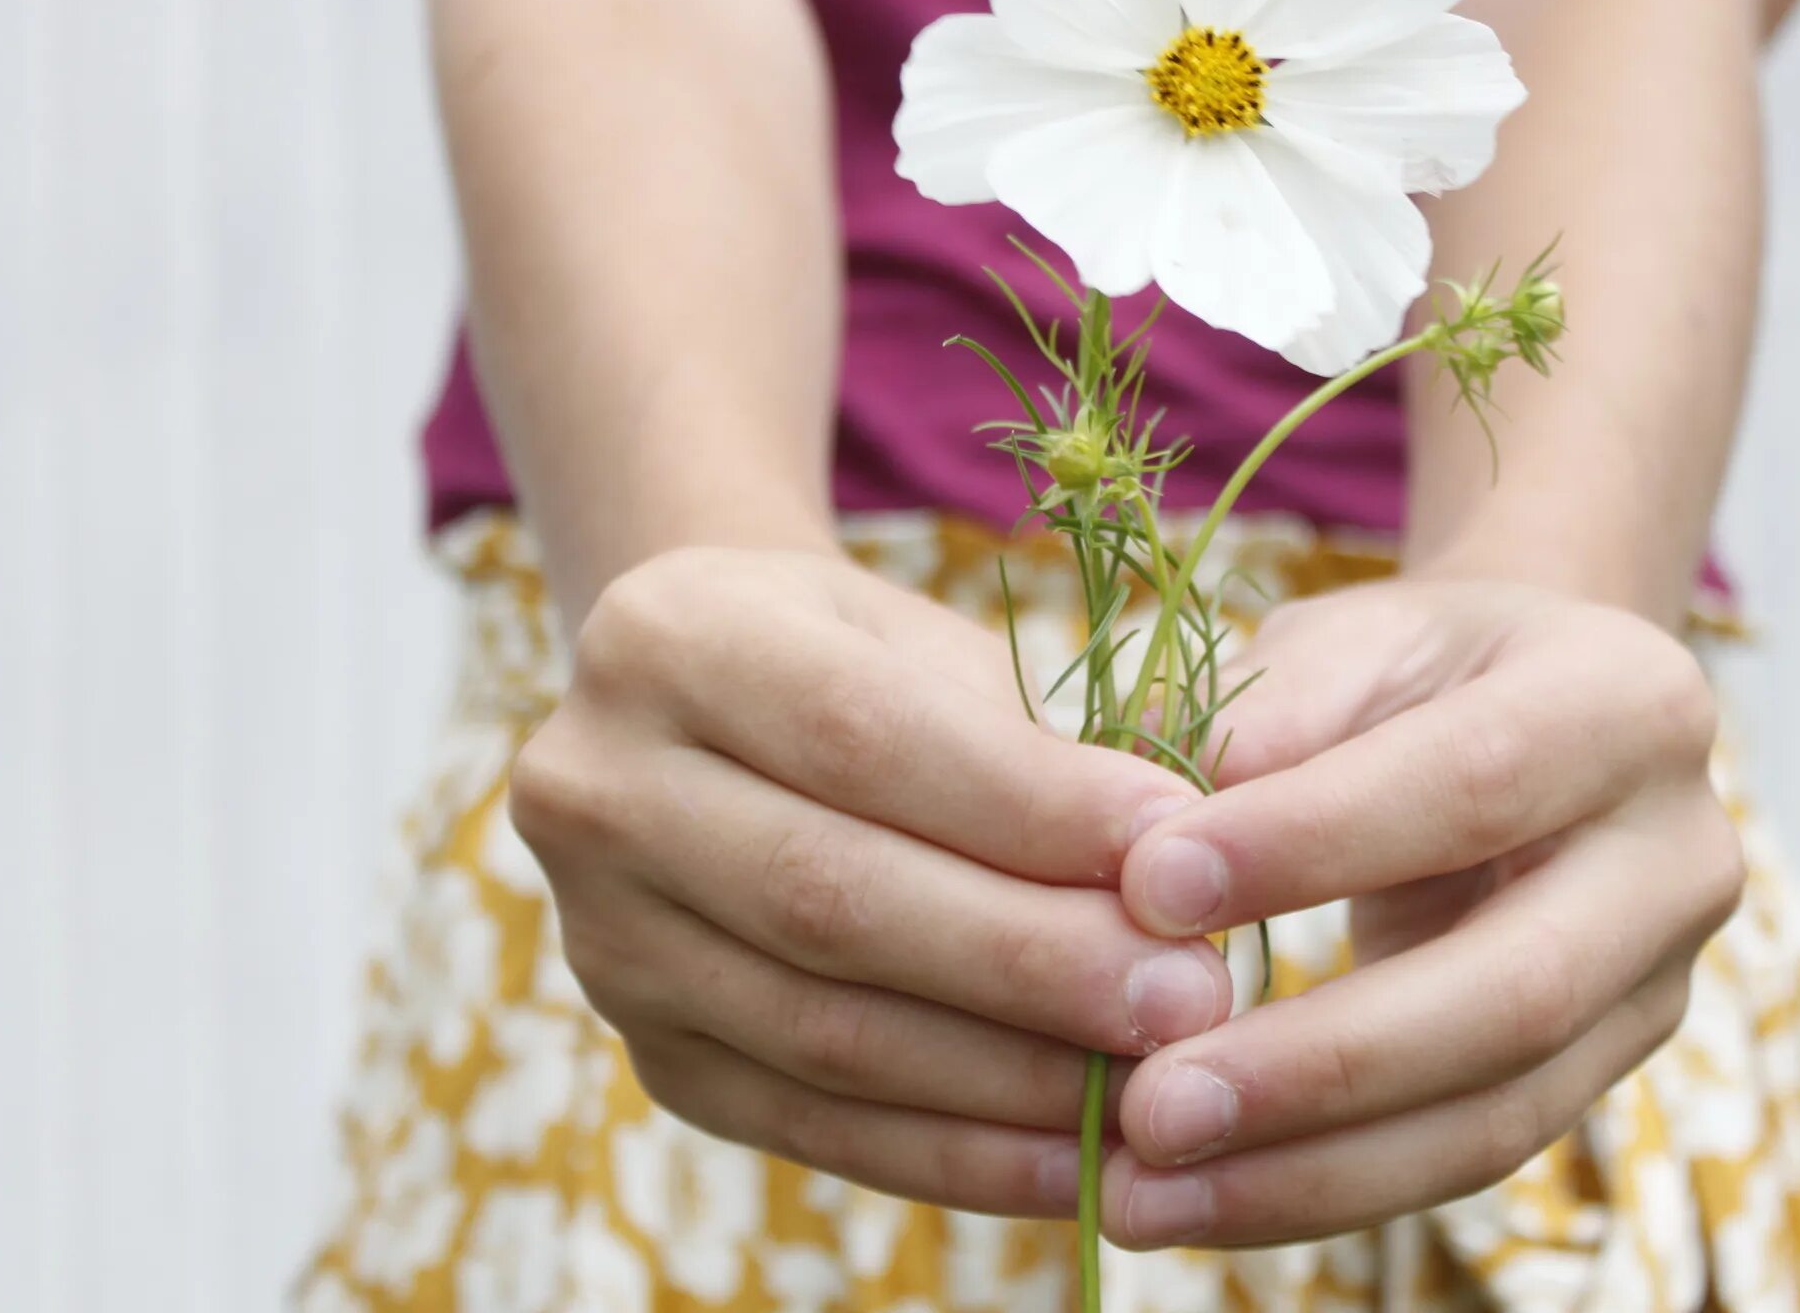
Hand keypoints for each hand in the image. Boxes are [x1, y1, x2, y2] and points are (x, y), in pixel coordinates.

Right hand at [510, 546, 1232, 1217]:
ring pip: (827, 1031)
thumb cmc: (863, 665)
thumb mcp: (933, 644)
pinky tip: (1081, 1158)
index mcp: (666, 641)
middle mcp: (596, 790)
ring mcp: (605, 941)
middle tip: (1190, 992)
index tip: (1180, 847)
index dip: (1027, 804)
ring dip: (1012, 1074)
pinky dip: (961, 1156)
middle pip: (834, 898)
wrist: (714, 722)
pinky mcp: (653, 1059)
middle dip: (1032, 958)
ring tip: (1160, 1077)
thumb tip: (1203, 836)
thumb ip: (1046, 735)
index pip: (859, 734)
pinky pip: (820, 1128)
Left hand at [1100, 574, 1741, 1247]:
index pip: (1473, 782)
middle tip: (1149, 1104)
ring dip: (1308, 1169)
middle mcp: (1678, 854)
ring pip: (1497, 1112)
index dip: (1313, 843)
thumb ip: (1262, 715)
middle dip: (1321, 1061)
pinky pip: (1466, 1156)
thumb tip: (1149, 834)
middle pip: (1517, 990)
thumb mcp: (1344, 641)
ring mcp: (1658, 983)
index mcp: (1627, 702)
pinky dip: (1322, 1188)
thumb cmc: (1411, 672)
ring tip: (1145, 1193)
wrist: (1524, 719)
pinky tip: (1198, 1202)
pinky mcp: (1603, 1075)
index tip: (1146, 889)